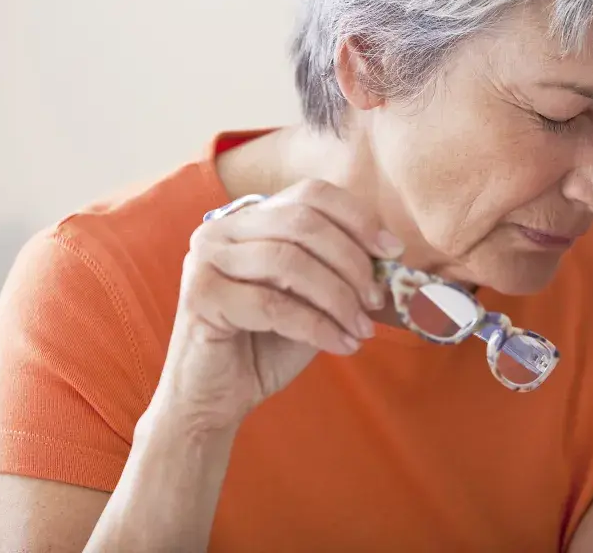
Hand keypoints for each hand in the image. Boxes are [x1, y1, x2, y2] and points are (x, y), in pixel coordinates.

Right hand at [152, 179, 401, 431]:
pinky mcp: (200, 297)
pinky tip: (342, 346)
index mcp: (251, 218)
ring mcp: (205, 260)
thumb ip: (339, 269)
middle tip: (377, 300)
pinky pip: (273, 305)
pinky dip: (318, 327)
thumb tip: (391, 253)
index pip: (312, 194)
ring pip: (289, 262)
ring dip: (338, 297)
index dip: (358, 218)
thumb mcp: (312, 298)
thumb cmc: (266, 345)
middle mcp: (222, 229)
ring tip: (362, 329)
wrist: (215, 399)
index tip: (392, 251)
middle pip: (303, 223)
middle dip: (351, 262)